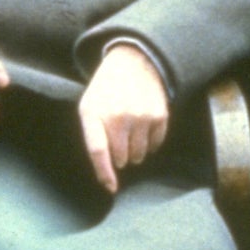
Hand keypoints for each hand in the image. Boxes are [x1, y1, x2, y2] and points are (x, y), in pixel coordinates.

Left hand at [79, 43, 169, 193]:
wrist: (134, 62)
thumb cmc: (107, 90)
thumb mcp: (89, 106)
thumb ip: (93, 136)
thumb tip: (107, 170)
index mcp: (95, 113)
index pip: (98, 151)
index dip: (104, 173)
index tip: (111, 188)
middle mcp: (118, 116)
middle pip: (121, 158)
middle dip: (120, 156)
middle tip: (119, 139)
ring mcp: (141, 117)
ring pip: (139, 155)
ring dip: (135, 151)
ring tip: (131, 130)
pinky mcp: (159, 116)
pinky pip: (155, 146)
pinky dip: (149, 143)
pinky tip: (144, 126)